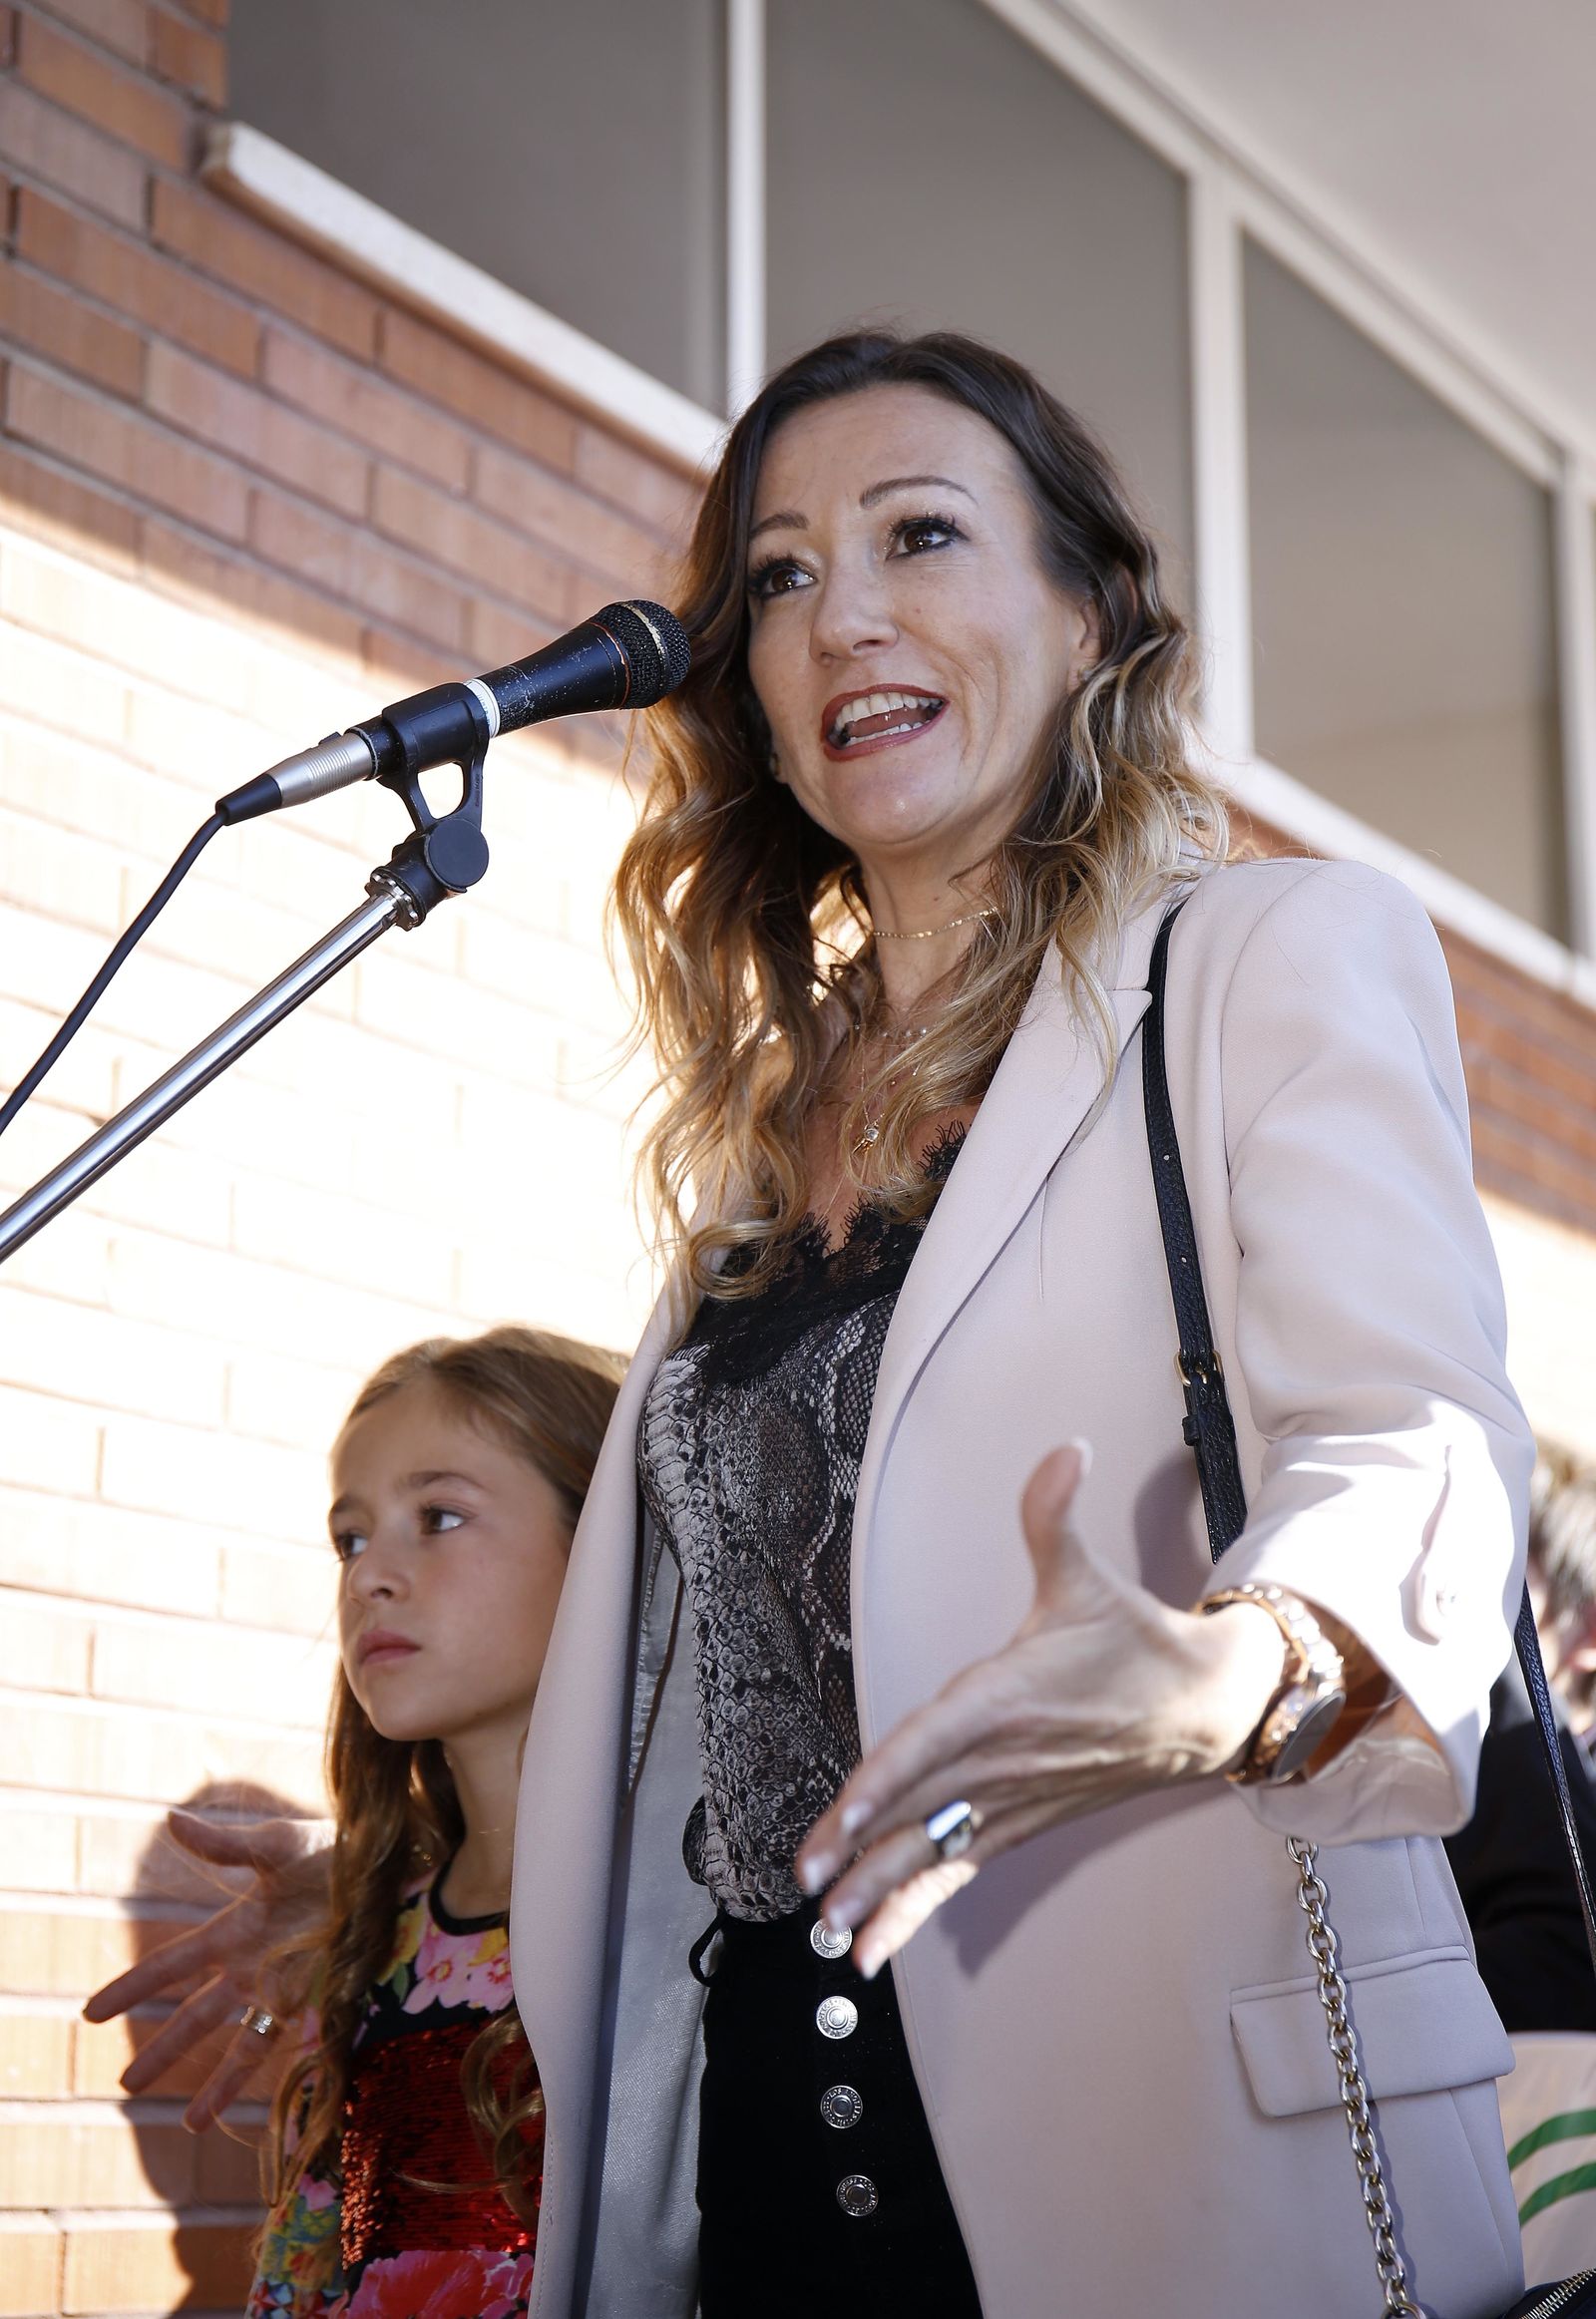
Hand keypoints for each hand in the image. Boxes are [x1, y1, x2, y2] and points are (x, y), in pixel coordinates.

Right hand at [82, 1808, 331, 2128]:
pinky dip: (255, 2082)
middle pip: (194, 2015)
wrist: (392, 1868)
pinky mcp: (313, 2004)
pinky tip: (236, 2112)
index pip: (173, 1964)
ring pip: (233, 2044)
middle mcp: (253, 1965)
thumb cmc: (333, 1848)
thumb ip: (223, 1846)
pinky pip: (279, 2050)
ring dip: (207, 2081)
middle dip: (161, 2048)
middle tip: (125, 2084)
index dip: (133, 1988)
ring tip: (184, 2123)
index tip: (91, 2013)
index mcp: (237, 1928)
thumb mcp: (276, 1844)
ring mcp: (282, 1989)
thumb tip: (169, 1820)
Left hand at [795, 1444, 1285, 1978]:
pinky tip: (876, 1946)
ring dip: (882, 1894)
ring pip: (936, 1852)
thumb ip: (1054, 1514)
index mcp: (1007, 1698)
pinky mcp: (1021, 1823)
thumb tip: (1065, 1449)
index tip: (841, 1815)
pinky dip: (917, 1908)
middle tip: (809, 1888)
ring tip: (832, 1934)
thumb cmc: (1134, 1639)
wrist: (1207, 1708)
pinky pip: (960, 1870)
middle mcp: (1004, 1759)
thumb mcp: (1088, 1574)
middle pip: (920, 1810)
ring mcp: (1012, 1799)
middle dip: (862, 1850)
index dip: (884, 1780)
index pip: (933, 1742)